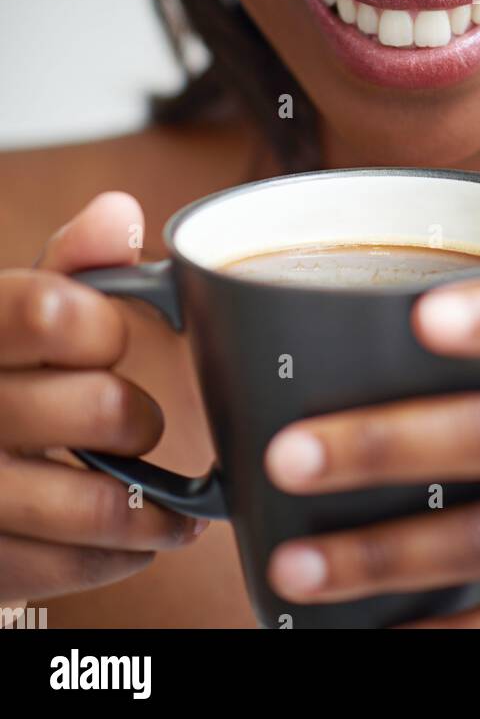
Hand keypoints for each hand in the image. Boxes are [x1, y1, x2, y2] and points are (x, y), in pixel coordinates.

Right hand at [0, 192, 205, 608]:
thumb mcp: (6, 313)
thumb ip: (66, 263)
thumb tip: (119, 212)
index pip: (46, 311)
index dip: (99, 324)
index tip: (107, 336)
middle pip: (96, 407)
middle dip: (137, 414)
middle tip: (136, 420)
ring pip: (96, 502)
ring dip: (151, 500)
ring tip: (163, 493)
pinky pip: (74, 567)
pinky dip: (122, 553)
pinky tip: (134, 533)